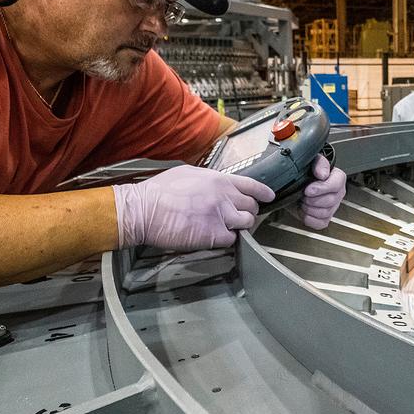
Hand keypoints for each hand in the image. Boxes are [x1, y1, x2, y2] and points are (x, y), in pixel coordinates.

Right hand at [113, 165, 274, 250]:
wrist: (144, 209)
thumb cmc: (160, 192)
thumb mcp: (188, 173)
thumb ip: (209, 180)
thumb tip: (218, 185)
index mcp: (219, 180)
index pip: (251, 185)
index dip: (263, 193)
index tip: (268, 197)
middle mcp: (224, 196)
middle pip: (251, 207)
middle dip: (248, 212)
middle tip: (238, 216)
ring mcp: (221, 216)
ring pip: (245, 224)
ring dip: (238, 227)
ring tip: (225, 227)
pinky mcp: (213, 235)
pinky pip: (231, 240)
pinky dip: (225, 240)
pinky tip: (213, 237)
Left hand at [299, 154, 345, 228]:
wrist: (293, 185)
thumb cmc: (304, 172)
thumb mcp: (310, 161)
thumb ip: (319, 163)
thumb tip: (323, 174)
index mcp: (337, 178)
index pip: (336, 184)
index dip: (322, 188)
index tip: (308, 189)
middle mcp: (337, 193)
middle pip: (330, 201)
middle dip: (312, 199)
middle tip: (303, 194)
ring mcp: (332, 207)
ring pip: (324, 213)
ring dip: (309, 208)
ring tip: (302, 200)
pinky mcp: (324, 219)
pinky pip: (320, 223)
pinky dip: (308, 218)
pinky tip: (304, 210)